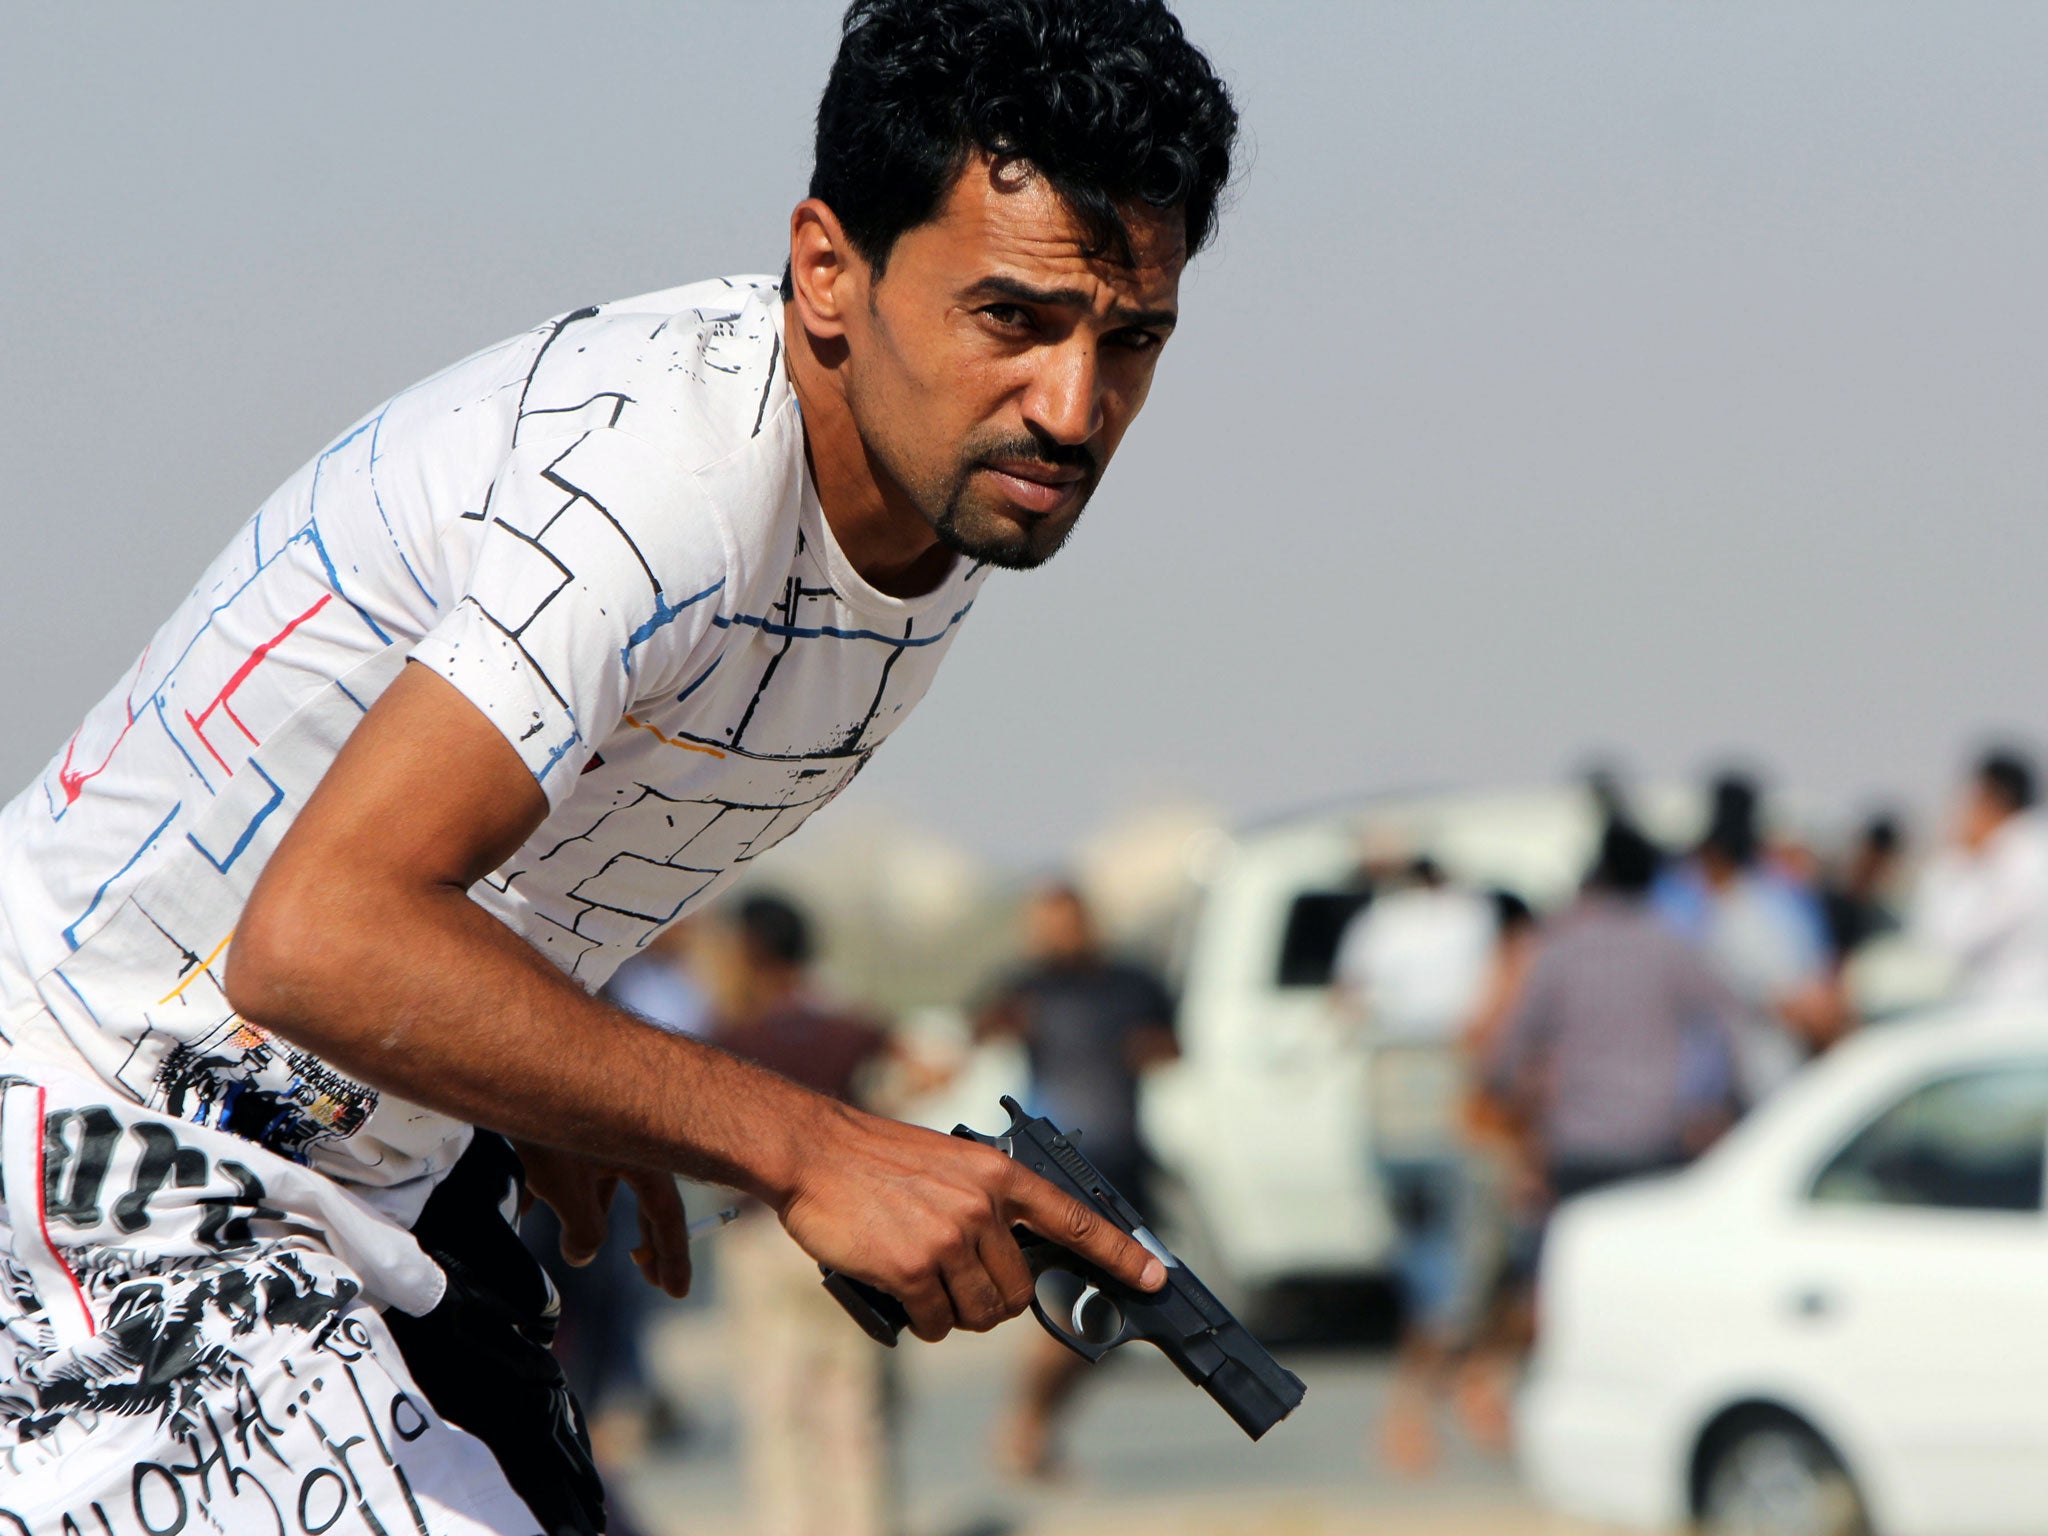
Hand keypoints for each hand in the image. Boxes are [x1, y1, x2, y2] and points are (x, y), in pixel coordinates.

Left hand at [512, 1139, 693, 1297]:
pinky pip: (578, 1165)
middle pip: (646, 1200)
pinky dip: (563, 1191)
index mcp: (646, 1160)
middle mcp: (632, 1146)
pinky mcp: (575, 1124)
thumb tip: (582, 1255)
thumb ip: (582, 1230)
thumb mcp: (568, 1188)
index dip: (673, 1256)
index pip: (668, 1215)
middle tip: (651, 1276)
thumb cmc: (550, 1126)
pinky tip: (530, 1205)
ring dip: (592, 1215)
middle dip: (646, 1240)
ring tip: (572, 1247)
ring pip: (606, 1182)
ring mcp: (604, 1134)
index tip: (676, 1292)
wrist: (521, 1067)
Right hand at [776, 1106, 1165, 1342]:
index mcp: (999, 1175)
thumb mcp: (950, 1166)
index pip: (1074, 1218)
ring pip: (980, 1313)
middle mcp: (983, 1206)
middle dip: (993, 1301)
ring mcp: (949, 1237)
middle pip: (1018, 1291)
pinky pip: (937, 1322)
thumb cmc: (877, 1161)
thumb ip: (987, 1206)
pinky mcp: (912, 1267)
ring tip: (926, 1285)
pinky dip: (923, 1321)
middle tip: (958, 1284)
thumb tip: (1009, 1264)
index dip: (1119, 1252)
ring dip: (956, 1315)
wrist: (816, 1151)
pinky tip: (901, 1293)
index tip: (1155, 1275)